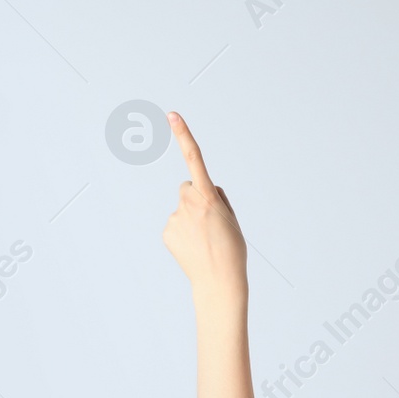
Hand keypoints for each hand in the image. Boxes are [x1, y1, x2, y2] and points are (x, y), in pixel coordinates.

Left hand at [162, 111, 247, 304]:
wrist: (219, 282)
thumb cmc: (231, 250)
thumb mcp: (231, 219)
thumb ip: (218, 198)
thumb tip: (205, 189)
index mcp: (208, 197)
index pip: (195, 160)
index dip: (184, 136)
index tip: (172, 115)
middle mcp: (188, 204)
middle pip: (188, 189)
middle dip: (197, 199)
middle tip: (211, 223)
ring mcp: (175, 218)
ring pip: (183, 209)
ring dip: (192, 219)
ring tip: (204, 240)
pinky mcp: (167, 232)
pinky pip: (176, 225)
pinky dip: (184, 233)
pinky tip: (194, 247)